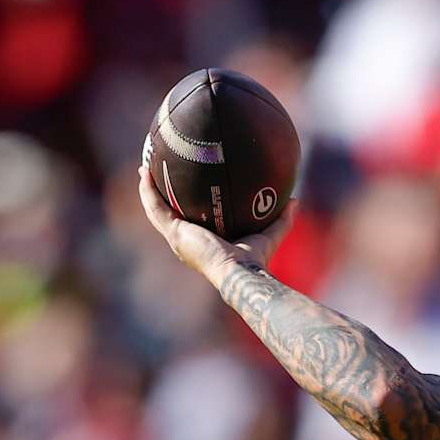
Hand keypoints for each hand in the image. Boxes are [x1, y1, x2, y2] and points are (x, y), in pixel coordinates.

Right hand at [137, 165, 297, 288]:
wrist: (240, 272)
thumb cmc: (255, 261)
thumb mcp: (269, 234)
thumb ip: (282, 219)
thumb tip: (294, 200)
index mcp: (203, 242)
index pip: (190, 220)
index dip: (183, 205)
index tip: (182, 188)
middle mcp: (186, 241)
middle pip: (168, 214)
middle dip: (160, 195)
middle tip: (156, 173)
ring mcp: (177, 238)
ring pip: (155, 210)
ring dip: (147, 189)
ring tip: (144, 167)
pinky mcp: (174, 234)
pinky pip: (155, 208)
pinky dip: (148, 191)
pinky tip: (145, 172)